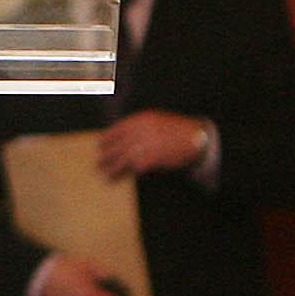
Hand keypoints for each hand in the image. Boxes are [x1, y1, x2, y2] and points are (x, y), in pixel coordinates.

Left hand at [99, 109, 213, 180]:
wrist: (196, 136)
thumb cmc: (176, 128)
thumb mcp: (156, 119)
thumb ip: (139, 126)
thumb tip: (123, 137)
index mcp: (141, 119)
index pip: (117, 128)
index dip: (107, 138)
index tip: (100, 144)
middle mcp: (141, 131)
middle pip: (118, 145)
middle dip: (107, 154)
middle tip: (98, 162)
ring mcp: (147, 145)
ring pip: (124, 158)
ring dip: (114, 167)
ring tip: (106, 173)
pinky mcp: (154, 159)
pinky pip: (137, 167)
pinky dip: (131, 172)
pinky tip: (126, 176)